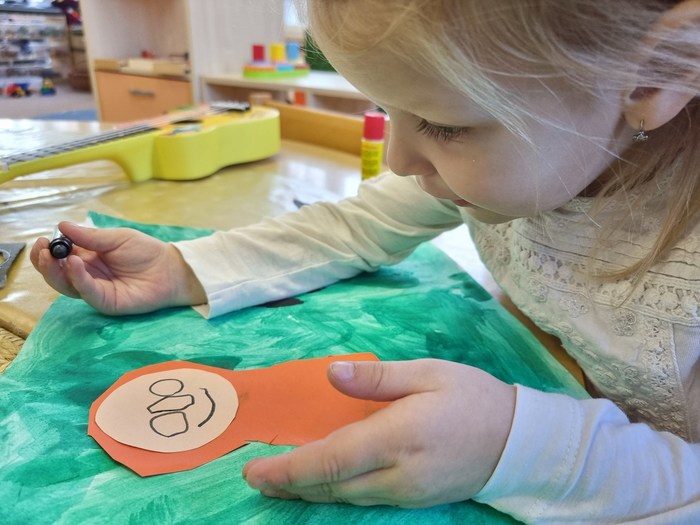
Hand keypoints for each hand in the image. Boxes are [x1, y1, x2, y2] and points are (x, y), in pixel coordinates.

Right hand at [30, 221, 205, 314]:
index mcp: (87, 257)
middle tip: (41, 249)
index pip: (60, 256)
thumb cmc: (145, 251)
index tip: (41, 239)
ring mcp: (94, 290)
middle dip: (44, 262)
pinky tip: (74, 263)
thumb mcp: (116, 238)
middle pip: (56, 273)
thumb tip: (62, 226)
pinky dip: (78, 278)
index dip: (48, 249)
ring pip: (65, 285)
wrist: (170, 269)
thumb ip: (90, 236)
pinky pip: (87, 292)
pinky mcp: (105, 302)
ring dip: (54, 271)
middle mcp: (86, 275)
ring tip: (52, 255)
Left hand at [243, 359, 515, 507]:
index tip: (254, 470)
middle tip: (256, 477)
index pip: (329, 461)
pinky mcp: (413, 500)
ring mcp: (405, 493)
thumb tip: (331, 373)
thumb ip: (377, 377)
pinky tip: (323, 483)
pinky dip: (334, 492)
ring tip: (279, 482)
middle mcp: (396, 474)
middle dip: (289, 485)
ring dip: (308, 491)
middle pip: (330, 487)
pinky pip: (363, 499)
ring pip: (345, 498)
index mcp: (396, 437)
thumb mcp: (427, 373)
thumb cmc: (471, 398)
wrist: (517, 441)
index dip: (287, 470)